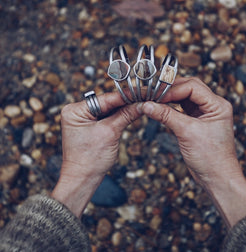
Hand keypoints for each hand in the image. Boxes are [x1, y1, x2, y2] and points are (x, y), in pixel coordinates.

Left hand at [52, 92, 140, 216]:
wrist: (82, 180)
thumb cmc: (90, 160)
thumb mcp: (110, 133)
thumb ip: (125, 115)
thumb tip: (141, 104)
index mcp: (75, 110)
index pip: (105, 99)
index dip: (125, 96)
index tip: (141, 91)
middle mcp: (77, 112)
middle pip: (107, 103)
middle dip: (125, 102)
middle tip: (144, 97)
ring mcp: (82, 119)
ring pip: (108, 110)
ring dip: (124, 109)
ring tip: (141, 104)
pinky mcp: (89, 126)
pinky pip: (106, 117)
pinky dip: (119, 116)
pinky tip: (131, 112)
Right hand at [139, 77, 245, 227]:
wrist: (217, 179)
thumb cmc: (211, 158)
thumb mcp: (187, 132)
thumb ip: (166, 116)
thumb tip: (147, 105)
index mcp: (218, 105)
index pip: (192, 87)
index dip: (173, 90)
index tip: (156, 95)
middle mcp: (213, 106)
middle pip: (189, 88)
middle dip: (171, 90)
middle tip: (153, 94)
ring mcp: (205, 114)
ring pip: (185, 97)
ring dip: (170, 98)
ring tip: (154, 100)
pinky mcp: (198, 122)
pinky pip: (182, 109)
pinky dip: (171, 108)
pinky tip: (161, 109)